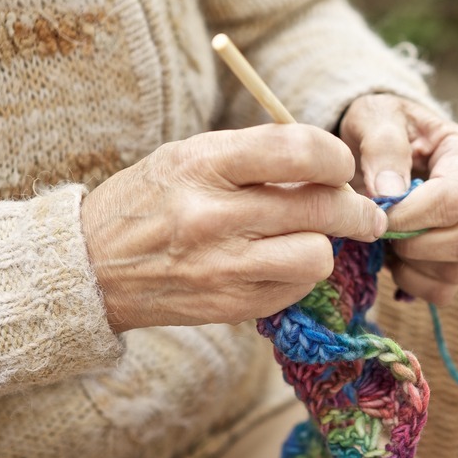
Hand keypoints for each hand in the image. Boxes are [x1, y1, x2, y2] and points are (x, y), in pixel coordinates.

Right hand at [81, 125, 386, 331]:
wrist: (91, 266)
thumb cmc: (152, 200)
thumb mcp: (190, 157)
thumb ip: (258, 157)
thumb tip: (332, 169)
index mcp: (203, 164)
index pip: (298, 150)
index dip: (337, 158)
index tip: (343, 166)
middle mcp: (213, 216)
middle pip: (321, 209)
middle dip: (357, 210)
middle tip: (366, 214)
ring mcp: (221, 268)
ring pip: (317, 257)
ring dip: (325, 248)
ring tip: (312, 240)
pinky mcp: (229, 306)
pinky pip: (295, 290)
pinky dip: (298, 276)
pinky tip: (278, 264)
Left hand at [338, 94, 457, 304]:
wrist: (388, 143)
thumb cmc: (384, 126)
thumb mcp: (375, 116)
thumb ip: (382, 146)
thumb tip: (390, 193)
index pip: (452, 199)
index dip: (408, 216)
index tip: (374, 213)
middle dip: (417, 246)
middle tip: (383, 231)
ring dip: (412, 266)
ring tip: (386, 239)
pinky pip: (446, 290)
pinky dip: (413, 283)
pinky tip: (395, 258)